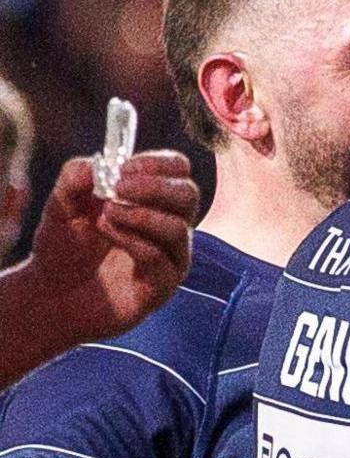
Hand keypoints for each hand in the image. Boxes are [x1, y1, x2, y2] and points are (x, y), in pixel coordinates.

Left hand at [21, 151, 199, 344]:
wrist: (51, 296)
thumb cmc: (62, 249)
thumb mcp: (61, 204)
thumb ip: (76, 177)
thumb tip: (101, 161)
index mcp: (152, 200)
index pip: (178, 171)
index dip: (158, 163)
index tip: (124, 167)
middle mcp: (169, 225)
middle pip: (189, 194)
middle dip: (155, 187)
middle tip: (118, 187)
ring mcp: (169, 256)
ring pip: (179, 227)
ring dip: (140, 215)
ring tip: (106, 215)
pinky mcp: (162, 285)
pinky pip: (159, 257)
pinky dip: (132, 239)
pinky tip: (105, 232)